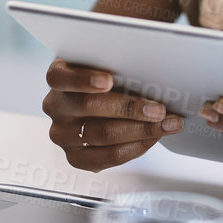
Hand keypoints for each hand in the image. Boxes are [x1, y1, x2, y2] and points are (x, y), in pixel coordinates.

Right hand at [41, 60, 185, 170]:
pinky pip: (108, 156)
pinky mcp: (76, 158)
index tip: (108, 81)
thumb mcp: (106, 64)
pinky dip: (136, 147)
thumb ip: (119, 64)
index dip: (83, 80)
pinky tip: (153, 137)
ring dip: (141, 130)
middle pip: (89, 107)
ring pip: (103, 135)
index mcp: (58, 78)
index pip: (60, 77)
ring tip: (167, 124)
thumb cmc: (107, 79)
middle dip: (130, 108)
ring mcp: (63, 135)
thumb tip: (153, 67)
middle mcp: (55, 107)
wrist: (100, 104)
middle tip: (159, 109)